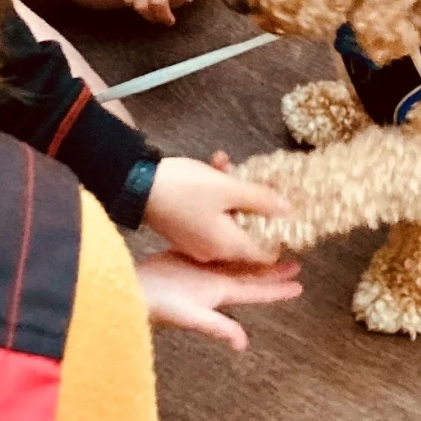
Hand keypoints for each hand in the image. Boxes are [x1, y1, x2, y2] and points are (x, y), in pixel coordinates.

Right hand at [139, 249, 305, 349]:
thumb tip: (243, 344)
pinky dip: (226, 243)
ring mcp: (199, 271)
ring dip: (252, 254)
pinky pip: (212, 249)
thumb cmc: (157, 304)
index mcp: (219, 293)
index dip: (277, 289)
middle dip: (272, 270)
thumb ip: (216, 326)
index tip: (299, 285)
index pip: (256, 292)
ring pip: (234, 261)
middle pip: (250, 276)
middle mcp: (213, 283)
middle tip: (295, 261)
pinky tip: (232, 234)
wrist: (128, 289)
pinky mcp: (184, 257)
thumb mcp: (189, 316)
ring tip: (269, 245)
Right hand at [140, 153, 298, 267]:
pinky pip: (206, 217)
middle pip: (245, 234)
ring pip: (225, 220)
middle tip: (254, 182)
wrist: (133, 185)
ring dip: (230, 196)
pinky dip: (212, 198)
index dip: (278, 237)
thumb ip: (262, 200)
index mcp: (228, 246)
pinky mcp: (180, 230)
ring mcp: (194, 241)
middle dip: (252, 207)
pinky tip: (211, 168)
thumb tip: (288, 211)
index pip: (265, 254)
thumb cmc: (185, 189)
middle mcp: (212, 251)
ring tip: (226, 165)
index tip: (283, 215)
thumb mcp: (228, 189)